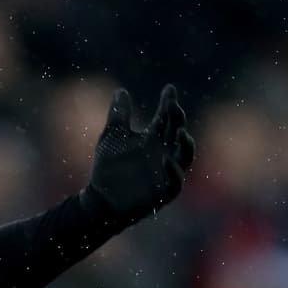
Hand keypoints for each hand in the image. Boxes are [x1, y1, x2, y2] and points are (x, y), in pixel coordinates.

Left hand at [87, 83, 195, 222]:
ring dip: (186, 145)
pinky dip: (173, 171)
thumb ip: (119, 115)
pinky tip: (167, 160)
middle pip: (177, 132)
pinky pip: (175, 182)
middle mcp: (164, 152)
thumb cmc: (109, 168)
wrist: (101, 199)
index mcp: (154, 138)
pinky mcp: (163, 192)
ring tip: (181, 133)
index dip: (169, 103)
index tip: (169, 89)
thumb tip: (121, 90)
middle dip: (177, 120)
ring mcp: (166, 172)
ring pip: (185, 157)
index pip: (166, 117)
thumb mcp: (112, 137)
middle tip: (173, 107)